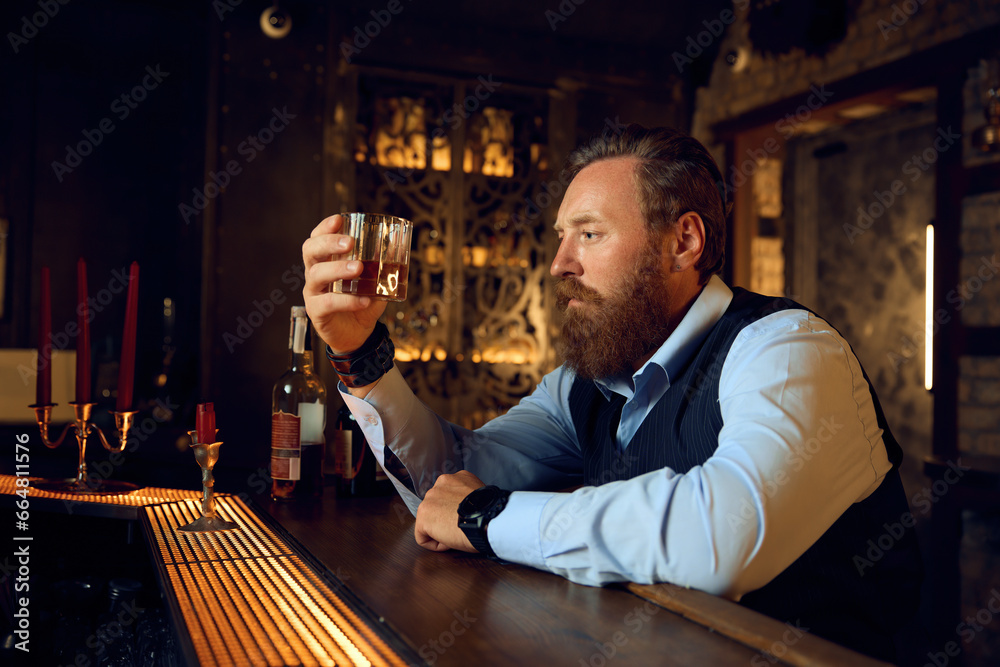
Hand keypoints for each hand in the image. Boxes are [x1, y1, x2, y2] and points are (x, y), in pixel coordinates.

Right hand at [302, 214, 386, 354]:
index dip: (324, 228)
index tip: (339, 219)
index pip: (317, 238)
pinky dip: (347, 301)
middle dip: (328, 243)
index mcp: (326, 262)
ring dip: (338, 269)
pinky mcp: (317, 313)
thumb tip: (398, 250)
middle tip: (349, 242)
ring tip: (359, 268)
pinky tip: (364, 300)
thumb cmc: (363, 303)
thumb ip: (383, 268)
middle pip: (310, 251)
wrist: (358, 335)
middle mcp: (315, 274)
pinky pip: (328, 303)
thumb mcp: (375, 283)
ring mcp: (313, 293)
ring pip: (316, 275)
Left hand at [414, 471, 484, 552]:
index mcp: (454, 479)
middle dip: (445, 519)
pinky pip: (422, 537)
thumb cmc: (489, 513)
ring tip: (457, 533)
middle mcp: (440, 484)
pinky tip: (450, 541)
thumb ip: (466, 497)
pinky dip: (435, 544)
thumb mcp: (479, 497)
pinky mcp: (423, 517)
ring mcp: (429, 499)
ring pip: (429, 522)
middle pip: (436, 508)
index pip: (446, 497)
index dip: (456, 512)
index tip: (465, 519)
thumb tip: (464, 509)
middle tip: (461, 527)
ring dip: (441, 531)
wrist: (488, 520)